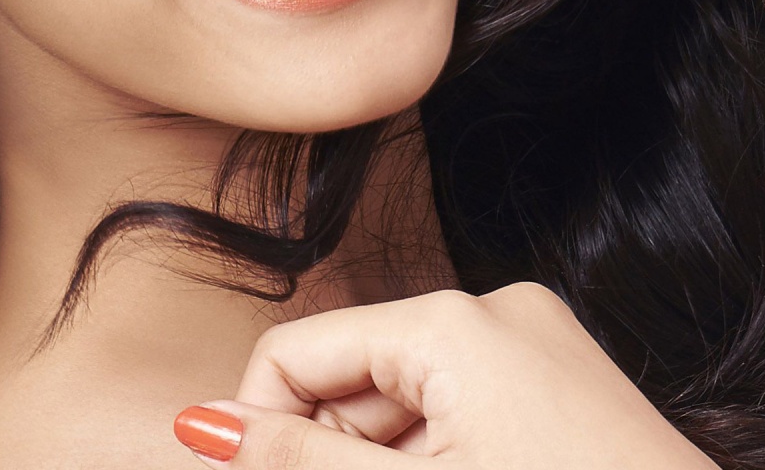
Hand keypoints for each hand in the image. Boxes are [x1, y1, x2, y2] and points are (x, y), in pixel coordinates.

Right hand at [171, 282, 717, 467]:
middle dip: (331, 457)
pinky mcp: (565, 383)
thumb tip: (198, 425)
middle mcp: (497, 309)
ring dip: (383, 467)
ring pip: (407, 404)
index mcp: (451, 321)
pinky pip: (464, 411)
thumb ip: (302, 460)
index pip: (297, 354)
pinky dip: (437, 461)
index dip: (262, 430)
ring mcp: (539, 343)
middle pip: (353, 378)